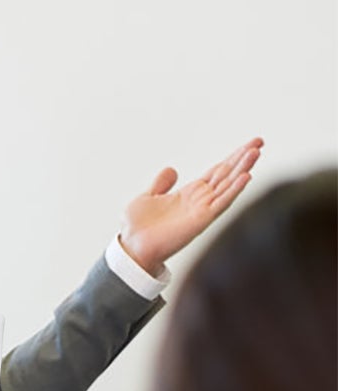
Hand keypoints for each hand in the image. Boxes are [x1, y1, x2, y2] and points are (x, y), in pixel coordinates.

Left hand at [119, 137, 262, 274]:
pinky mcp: (201, 220)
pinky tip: (246, 177)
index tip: (249, 144)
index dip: (232, 157)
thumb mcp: (146, 198)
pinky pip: (221, 203)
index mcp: (189, 194)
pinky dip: (234, 190)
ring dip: (243, 169)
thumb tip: (172, 169)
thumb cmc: (137, 229)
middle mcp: (200, 201)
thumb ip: (160, 184)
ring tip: (256, 152)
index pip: (217, 171)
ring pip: (228, 185)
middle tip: (259, 141)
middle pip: (227, 174)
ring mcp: (202, 210)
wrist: (131, 248)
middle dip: (243, 158)